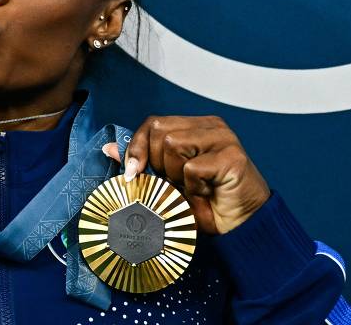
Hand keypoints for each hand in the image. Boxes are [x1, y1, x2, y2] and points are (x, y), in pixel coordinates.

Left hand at [105, 115, 270, 234]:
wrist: (240, 226)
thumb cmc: (206, 204)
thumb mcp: (167, 182)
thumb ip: (142, 163)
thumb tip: (110, 149)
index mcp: (196, 126)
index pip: (154, 123)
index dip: (138, 147)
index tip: (132, 173)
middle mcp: (211, 126)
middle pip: (160, 130)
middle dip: (158, 163)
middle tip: (174, 183)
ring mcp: (224, 138)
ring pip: (173, 144)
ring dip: (175, 175)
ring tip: (193, 188)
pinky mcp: (232, 156)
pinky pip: (192, 168)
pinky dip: (193, 187)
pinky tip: (207, 194)